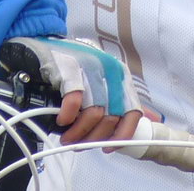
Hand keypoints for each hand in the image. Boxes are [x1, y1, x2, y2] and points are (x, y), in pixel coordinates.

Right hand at [5, 36, 149, 145]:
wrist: (43, 47)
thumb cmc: (73, 69)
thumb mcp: (101, 83)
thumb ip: (119, 101)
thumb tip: (150, 119)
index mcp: (121, 77)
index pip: (132, 110)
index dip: (122, 133)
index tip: (108, 147)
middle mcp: (111, 71)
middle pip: (111, 116)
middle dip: (94, 136)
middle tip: (78, 144)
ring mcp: (92, 68)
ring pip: (94, 112)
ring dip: (79, 131)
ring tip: (67, 137)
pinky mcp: (70, 67)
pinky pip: (74, 99)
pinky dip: (68, 115)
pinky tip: (62, 120)